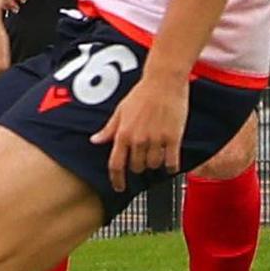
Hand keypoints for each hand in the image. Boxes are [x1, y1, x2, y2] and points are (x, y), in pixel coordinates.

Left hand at [97, 60, 191, 190]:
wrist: (164, 82)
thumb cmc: (141, 94)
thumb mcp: (120, 111)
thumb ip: (109, 129)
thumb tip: (95, 141)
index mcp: (123, 134)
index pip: (115, 164)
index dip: (116, 179)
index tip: (119, 187)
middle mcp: (138, 139)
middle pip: (136, 167)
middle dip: (138, 168)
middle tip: (142, 161)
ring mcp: (156, 139)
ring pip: (154, 165)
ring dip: (154, 165)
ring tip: (156, 154)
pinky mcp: (174, 138)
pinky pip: (172, 161)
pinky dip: (171, 166)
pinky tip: (171, 163)